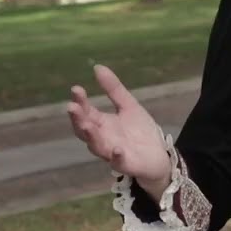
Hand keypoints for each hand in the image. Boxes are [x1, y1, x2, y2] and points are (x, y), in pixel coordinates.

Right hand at [67, 64, 171, 188]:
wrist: (159, 155)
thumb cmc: (140, 131)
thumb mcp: (128, 106)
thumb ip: (113, 89)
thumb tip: (97, 66)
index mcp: (101, 124)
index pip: (86, 112)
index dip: (79, 102)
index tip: (76, 89)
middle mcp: (102, 139)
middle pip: (84, 130)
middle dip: (78, 119)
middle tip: (71, 107)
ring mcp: (112, 153)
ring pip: (97, 146)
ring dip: (91, 137)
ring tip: (87, 125)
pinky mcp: (126, 164)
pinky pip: (118, 162)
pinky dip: (116, 157)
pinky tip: (117, 149)